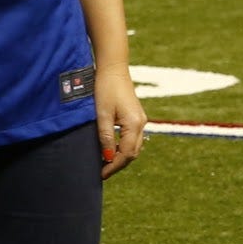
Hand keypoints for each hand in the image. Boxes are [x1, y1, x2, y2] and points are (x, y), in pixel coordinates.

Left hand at [94, 66, 143, 180]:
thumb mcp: (102, 115)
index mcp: (134, 124)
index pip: (126, 154)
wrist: (113, 68)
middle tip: (102, 171)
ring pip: (134, 147)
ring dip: (121, 156)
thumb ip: (105, 137)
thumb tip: (107, 158)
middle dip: (118, 164)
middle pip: (133, 153)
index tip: (101, 174)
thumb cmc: (105, 89)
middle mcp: (141, 124)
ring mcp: (140, 120)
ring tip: (105, 162)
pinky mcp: (136, 116)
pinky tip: (111, 149)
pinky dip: (123, 147)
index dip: (113, 166)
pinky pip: (132, 139)